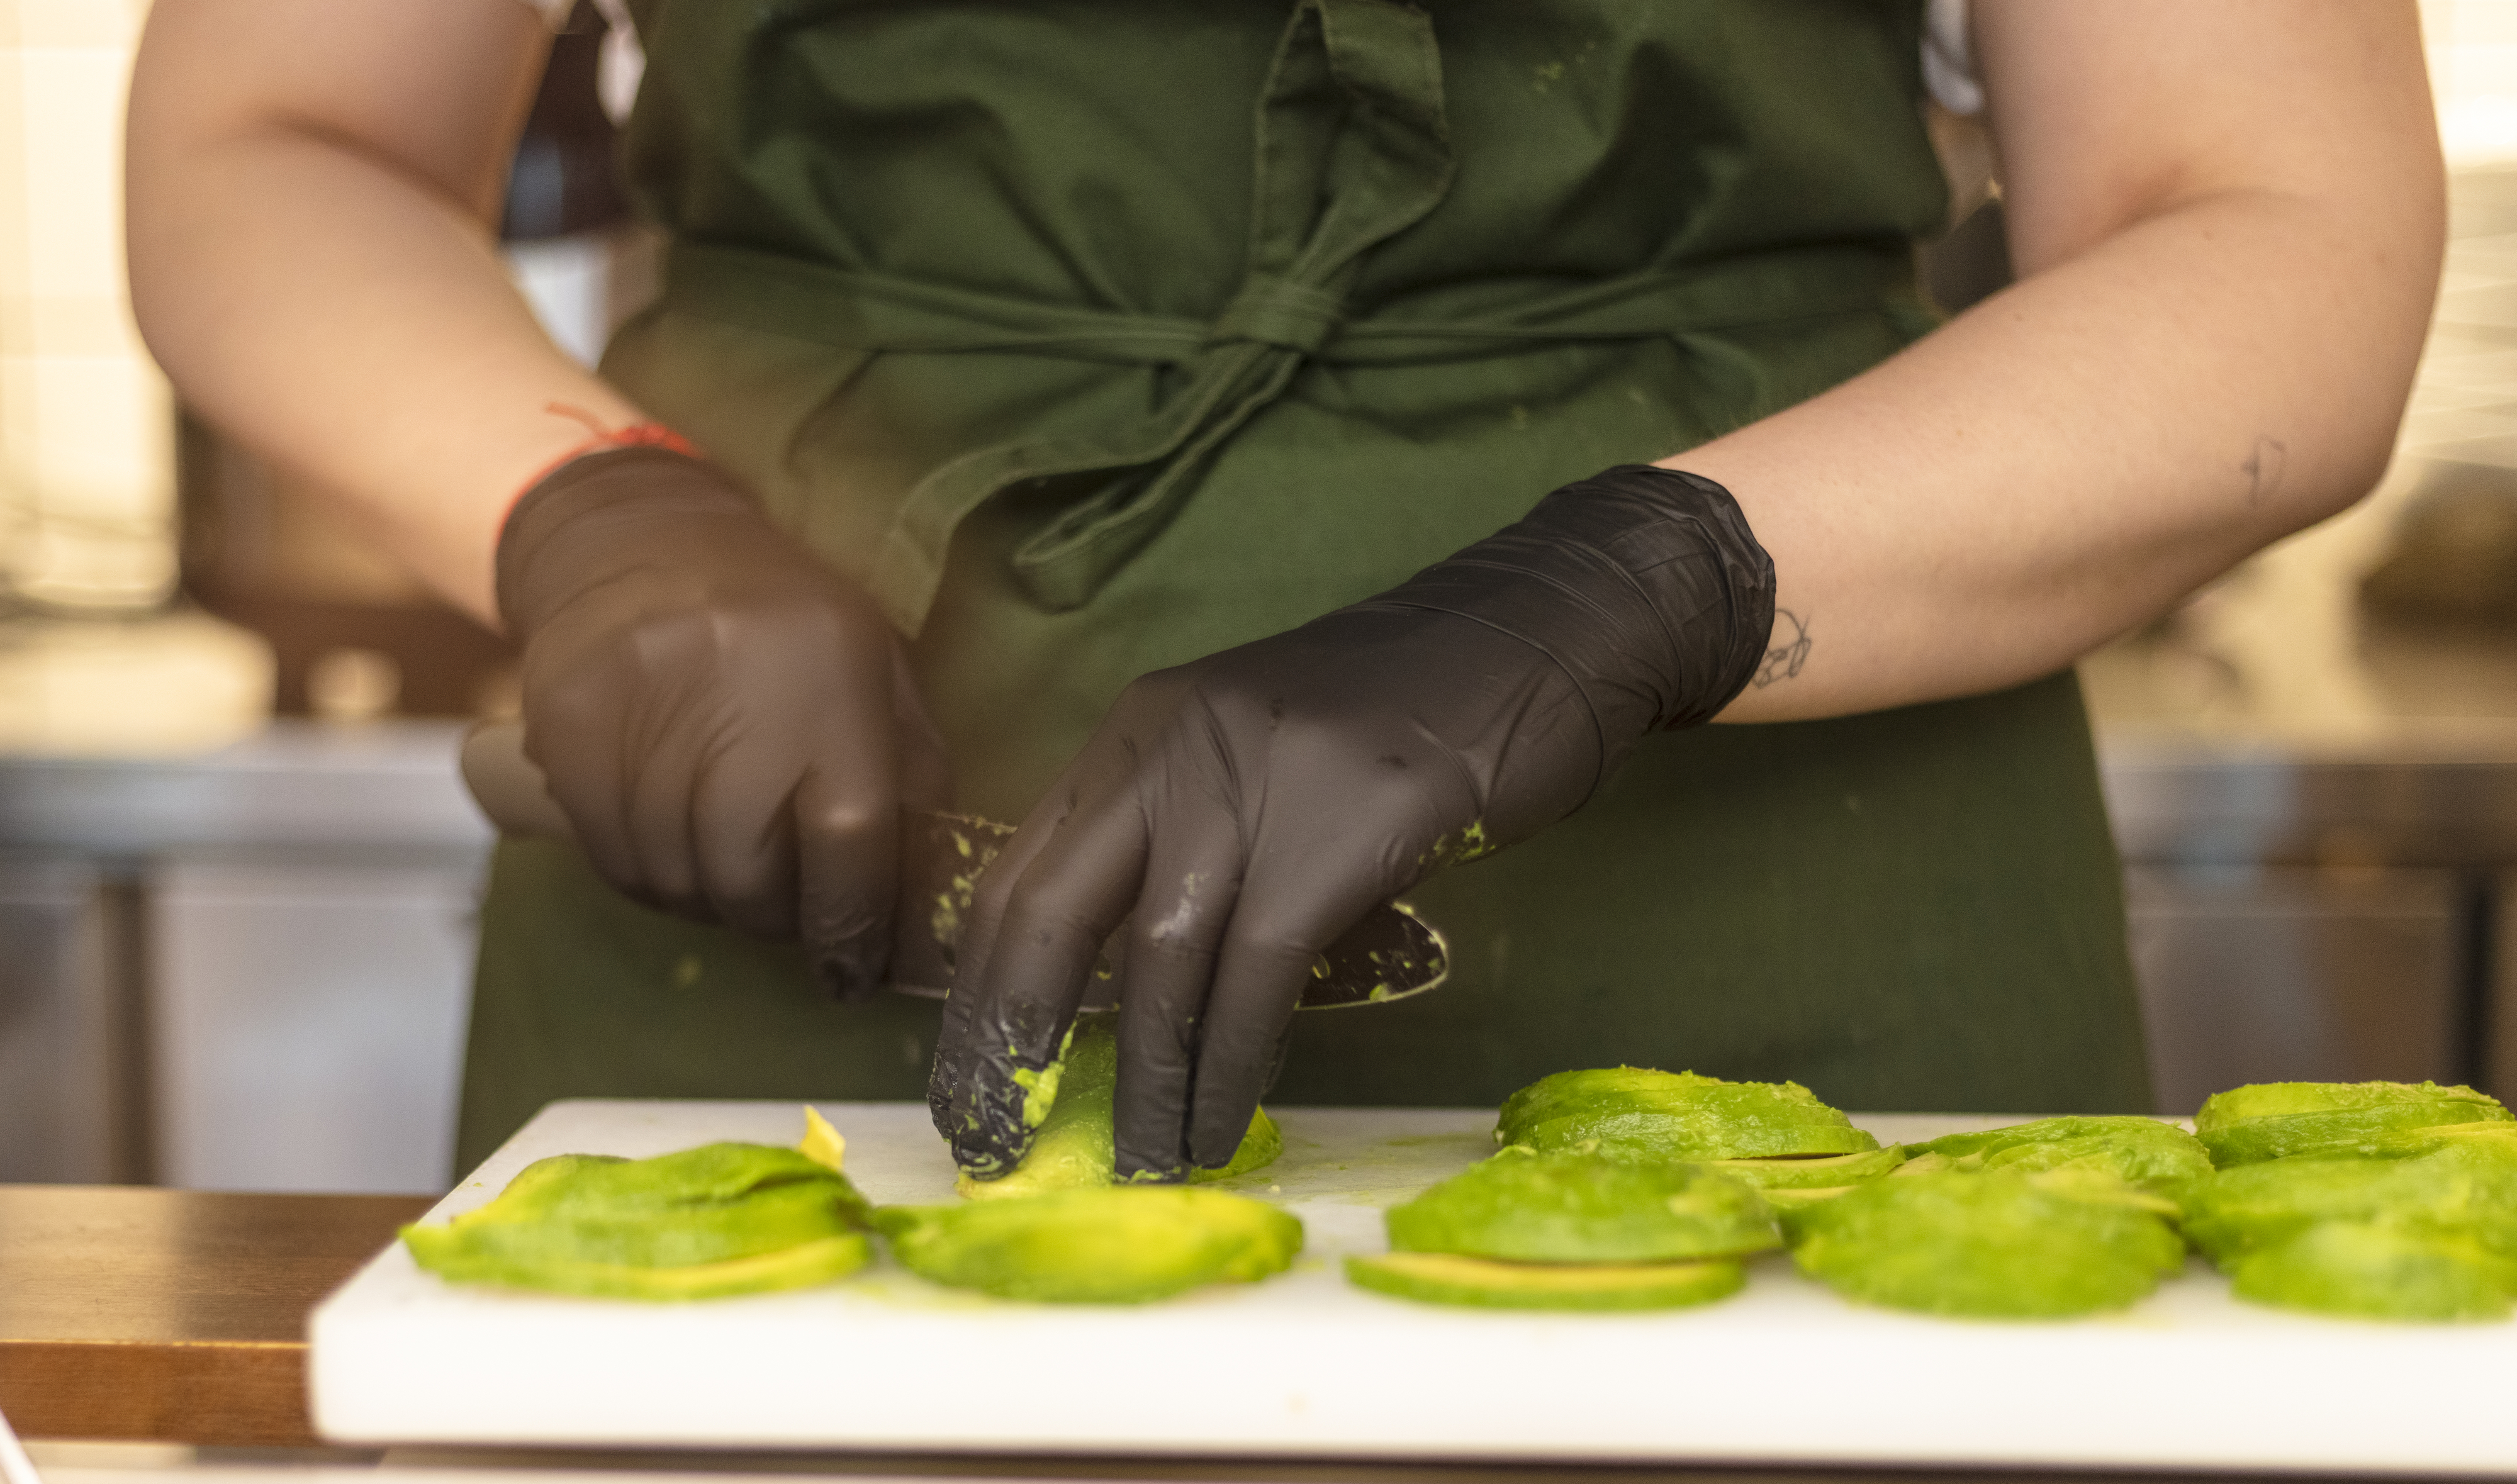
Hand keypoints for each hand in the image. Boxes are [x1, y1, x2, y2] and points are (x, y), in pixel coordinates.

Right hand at [497, 446, 948, 996]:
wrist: (638, 539)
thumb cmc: (783, 618)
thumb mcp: (875, 668)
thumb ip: (906, 775)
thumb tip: (925, 894)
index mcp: (828, 675)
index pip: (848, 836)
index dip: (854, 920)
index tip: (858, 965)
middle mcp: (728, 691)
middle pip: (746, 875)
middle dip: (776, 918)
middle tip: (792, 914)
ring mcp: (634, 712)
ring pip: (674, 881)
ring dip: (713, 906)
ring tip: (735, 873)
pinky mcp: (564, 734)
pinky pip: (612, 859)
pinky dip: (654, 879)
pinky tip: (678, 847)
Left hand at [929, 465, 1774, 1179]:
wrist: (1539, 635)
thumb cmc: (1405, 714)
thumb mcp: (1259, 755)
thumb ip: (1186, 841)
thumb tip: (1133, 986)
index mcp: (1140, 731)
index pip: (1019, 872)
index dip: (981, 992)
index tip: (970, 1081)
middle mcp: (1175, 746)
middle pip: (1053, 915)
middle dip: (1013, 1043)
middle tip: (999, 1143)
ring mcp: (1256, 783)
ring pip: (1158, 962)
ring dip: (1143, 1084)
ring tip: (1140, 1164)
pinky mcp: (1340, 831)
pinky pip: (1256, 978)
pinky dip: (1229, 1068)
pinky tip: (1219, 1126)